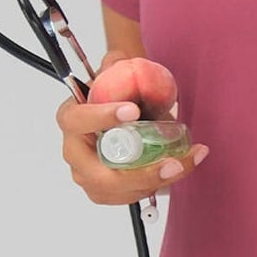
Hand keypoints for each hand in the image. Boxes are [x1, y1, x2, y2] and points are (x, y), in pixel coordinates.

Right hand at [55, 51, 208, 204]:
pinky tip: (182, 166)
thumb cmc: (117, 93)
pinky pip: (132, 195)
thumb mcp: (116, 71)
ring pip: (119, 190)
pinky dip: (160, 184)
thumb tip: (118, 61)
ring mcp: (89, 176)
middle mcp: (75, 153)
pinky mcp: (108, 191)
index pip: (77, 120)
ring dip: (156, 182)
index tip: (132, 111)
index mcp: (71, 118)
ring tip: (186, 162)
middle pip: (100, 175)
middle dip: (139, 174)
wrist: (127, 109)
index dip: (102, 117)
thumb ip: (115, 64)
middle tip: (171, 163)